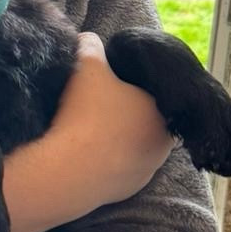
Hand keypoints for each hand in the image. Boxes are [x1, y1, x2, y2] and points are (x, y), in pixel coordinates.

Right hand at [53, 31, 173, 205]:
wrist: (67, 170)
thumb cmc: (85, 113)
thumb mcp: (86, 64)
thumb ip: (91, 45)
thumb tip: (89, 40)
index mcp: (162, 112)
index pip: (153, 95)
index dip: (131, 88)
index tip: (109, 86)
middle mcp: (163, 146)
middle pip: (143, 122)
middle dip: (123, 114)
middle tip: (96, 105)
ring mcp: (146, 172)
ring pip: (131, 148)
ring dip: (114, 140)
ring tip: (85, 131)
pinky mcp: (126, 192)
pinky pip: (116, 170)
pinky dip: (103, 162)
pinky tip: (82, 154)